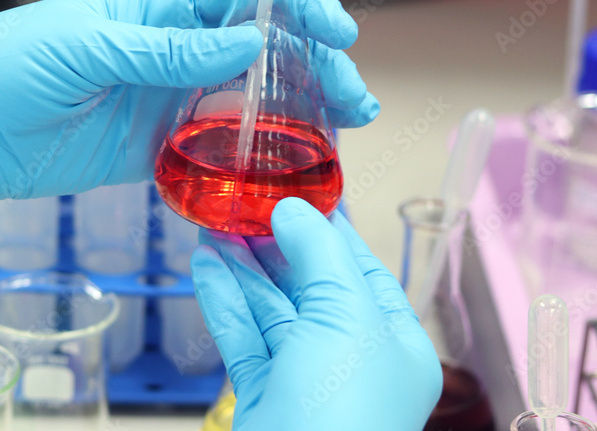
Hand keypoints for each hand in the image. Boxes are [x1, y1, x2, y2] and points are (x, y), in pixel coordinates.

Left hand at [0, 0, 377, 198]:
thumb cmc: (5, 65)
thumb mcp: (85, 49)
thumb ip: (163, 50)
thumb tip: (244, 42)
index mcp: (155, 10)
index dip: (292, 6)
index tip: (335, 29)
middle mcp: (169, 53)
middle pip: (258, 54)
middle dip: (310, 68)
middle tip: (353, 98)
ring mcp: (163, 104)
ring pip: (244, 106)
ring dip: (291, 119)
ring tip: (337, 137)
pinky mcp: (150, 153)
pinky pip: (210, 155)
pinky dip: (247, 164)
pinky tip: (281, 175)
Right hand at [191, 199, 441, 430]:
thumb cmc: (343, 415)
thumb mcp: (344, 317)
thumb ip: (318, 255)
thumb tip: (293, 209)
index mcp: (392, 340)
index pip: (359, 267)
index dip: (327, 226)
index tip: (294, 189)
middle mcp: (351, 358)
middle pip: (308, 284)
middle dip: (273, 241)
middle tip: (241, 202)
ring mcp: (304, 379)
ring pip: (269, 309)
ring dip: (241, 265)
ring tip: (212, 224)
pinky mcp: (264, 396)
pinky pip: (243, 337)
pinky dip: (223, 301)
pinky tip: (204, 267)